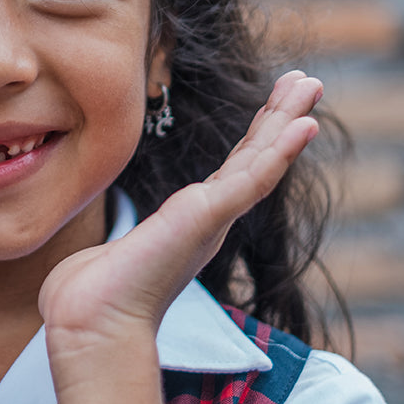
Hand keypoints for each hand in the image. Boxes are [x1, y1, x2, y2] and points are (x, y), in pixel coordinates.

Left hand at [39, 70, 322, 352]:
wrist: (92, 323)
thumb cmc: (94, 297)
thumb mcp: (111, 256)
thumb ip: (116, 249)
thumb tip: (93, 262)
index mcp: (191, 223)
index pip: (232, 169)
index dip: (256, 136)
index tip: (275, 103)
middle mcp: (210, 220)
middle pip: (255, 156)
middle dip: (281, 116)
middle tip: (307, 81)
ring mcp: (213, 218)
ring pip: (262, 159)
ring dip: (287, 120)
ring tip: (311, 84)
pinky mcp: (208, 216)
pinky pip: (254, 176)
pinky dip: (281, 149)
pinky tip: (303, 123)